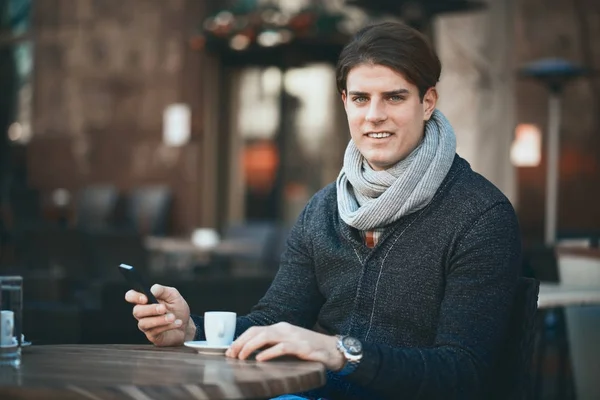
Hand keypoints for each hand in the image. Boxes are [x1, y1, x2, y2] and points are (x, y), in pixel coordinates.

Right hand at [125, 284, 195, 346]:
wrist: (186, 325)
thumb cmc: (177, 309)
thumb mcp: (173, 296)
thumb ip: (163, 290)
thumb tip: (153, 289)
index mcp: (146, 300)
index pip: (131, 296)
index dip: (134, 297)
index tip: (145, 298)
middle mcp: (143, 313)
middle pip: (136, 311)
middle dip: (150, 309)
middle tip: (163, 308)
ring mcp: (146, 325)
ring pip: (144, 323)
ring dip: (159, 320)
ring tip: (172, 317)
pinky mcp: (152, 335)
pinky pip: (155, 331)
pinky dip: (167, 326)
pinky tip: (177, 323)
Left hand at [225, 322, 344, 370]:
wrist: (333, 349)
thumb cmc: (310, 349)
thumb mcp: (288, 345)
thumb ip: (273, 346)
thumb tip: (252, 354)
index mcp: (280, 328)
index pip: (255, 330)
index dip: (240, 339)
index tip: (230, 351)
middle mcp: (285, 329)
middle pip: (257, 332)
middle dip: (241, 343)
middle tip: (231, 355)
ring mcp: (293, 336)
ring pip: (267, 337)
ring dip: (251, 346)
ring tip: (241, 357)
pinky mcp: (302, 346)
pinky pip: (282, 347)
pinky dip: (269, 353)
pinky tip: (260, 359)